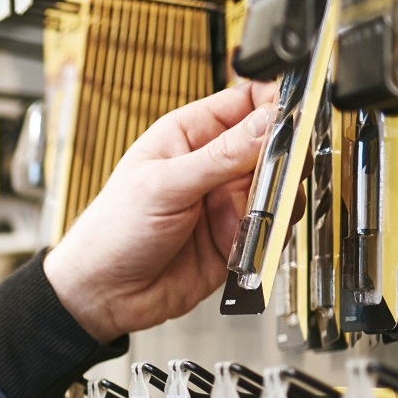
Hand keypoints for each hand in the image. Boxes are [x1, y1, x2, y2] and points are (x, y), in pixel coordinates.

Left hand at [44, 79, 280, 341]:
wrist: (104, 295)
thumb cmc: (112, 232)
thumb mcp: (165, 185)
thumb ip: (221, 156)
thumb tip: (268, 122)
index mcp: (189, 135)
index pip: (247, 102)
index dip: (275, 105)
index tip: (293, 120)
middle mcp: (213, 164)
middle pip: (273, 146)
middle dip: (283, 160)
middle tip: (278, 175)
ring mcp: (226, 201)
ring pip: (279, 188)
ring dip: (276, 201)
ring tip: (253, 216)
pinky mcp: (236, 237)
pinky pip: (273, 228)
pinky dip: (269, 233)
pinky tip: (247, 241)